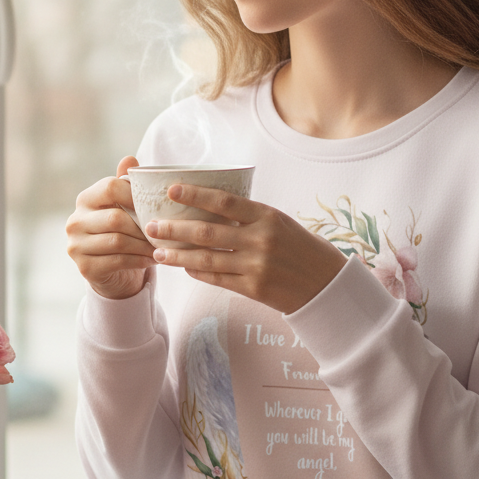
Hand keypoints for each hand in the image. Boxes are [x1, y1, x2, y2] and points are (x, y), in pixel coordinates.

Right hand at [66, 156, 155, 299]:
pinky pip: (118, 261)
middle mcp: (75, 221)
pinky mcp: (85, 267)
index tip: (155, 205)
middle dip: (143, 226)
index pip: (110, 187)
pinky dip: (139, 260)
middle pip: (116, 218)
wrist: (111, 271)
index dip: (134, 195)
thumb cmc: (121, 232)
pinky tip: (153, 259)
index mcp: (85, 199)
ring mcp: (76, 245)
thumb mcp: (124, 207)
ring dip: (144, 245)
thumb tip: (130, 158)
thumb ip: (126, 184)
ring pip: (118, 241)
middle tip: (163, 231)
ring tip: (162, 246)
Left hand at [144, 184, 346, 313]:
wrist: (327, 285)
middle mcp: (260, 239)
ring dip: (178, 255)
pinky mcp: (253, 288)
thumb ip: (249, 217)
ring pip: (206, 258)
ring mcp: (256, 265)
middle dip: (174, 229)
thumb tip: (210, 207)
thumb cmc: (302, 249)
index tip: (171, 190)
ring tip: (157, 252)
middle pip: (207, 231)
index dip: (195, 194)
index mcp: (267, 216)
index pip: (224, 201)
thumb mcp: (280, 223)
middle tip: (151, 226)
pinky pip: (217, 278)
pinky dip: (197, 272)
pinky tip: (183, 268)